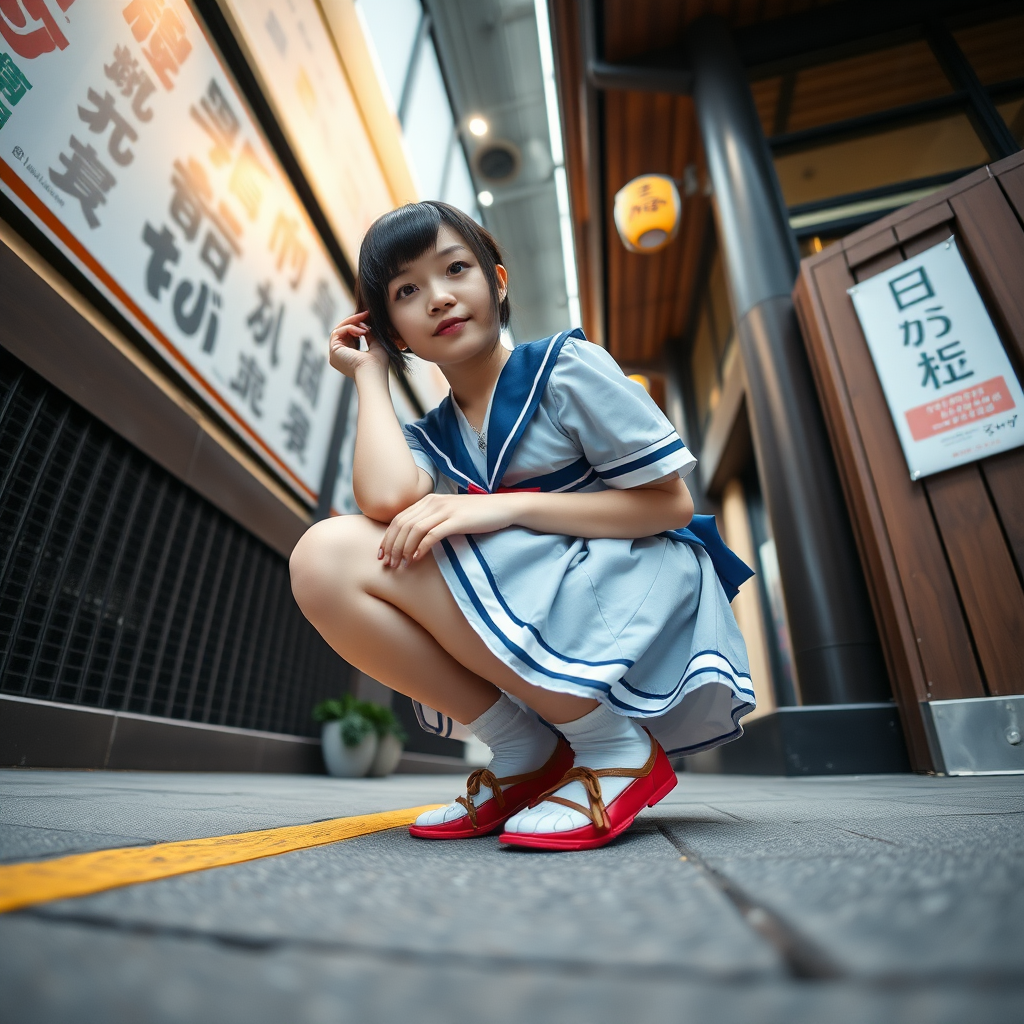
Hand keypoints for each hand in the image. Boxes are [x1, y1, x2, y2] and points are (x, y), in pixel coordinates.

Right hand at [328, 311, 390, 378]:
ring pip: (339, 329)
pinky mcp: (333, 350)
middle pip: (343, 331)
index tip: (368, 316)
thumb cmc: (378, 364)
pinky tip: (361, 331)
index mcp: (350, 356)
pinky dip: (349, 328)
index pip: (350, 335)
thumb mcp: (376, 344)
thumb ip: (369, 334)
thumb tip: (366, 323)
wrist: (373, 373)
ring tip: (365, 324)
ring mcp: (335, 353)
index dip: (358, 324)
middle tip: (366, 314)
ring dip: (353, 323)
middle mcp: (340, 355)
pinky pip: (338, 332)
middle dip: (355, 321)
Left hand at [379, 493, 517, 566]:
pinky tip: (417, 559)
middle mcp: (433, 502)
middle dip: (392, 547)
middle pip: (402, 525)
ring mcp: (445, 510)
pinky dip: (421, 548)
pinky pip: (432, 535)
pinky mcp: (456, 520)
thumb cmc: (476, 514)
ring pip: (414, 530)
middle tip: (388, 564)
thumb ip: (431, 520)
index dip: (387, 538)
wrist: (502, 508)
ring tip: (401, 565)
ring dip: (403, 550)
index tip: (382, 555)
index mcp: (428, 500)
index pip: (399, 519)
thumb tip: (412, 540)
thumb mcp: (448, 513)